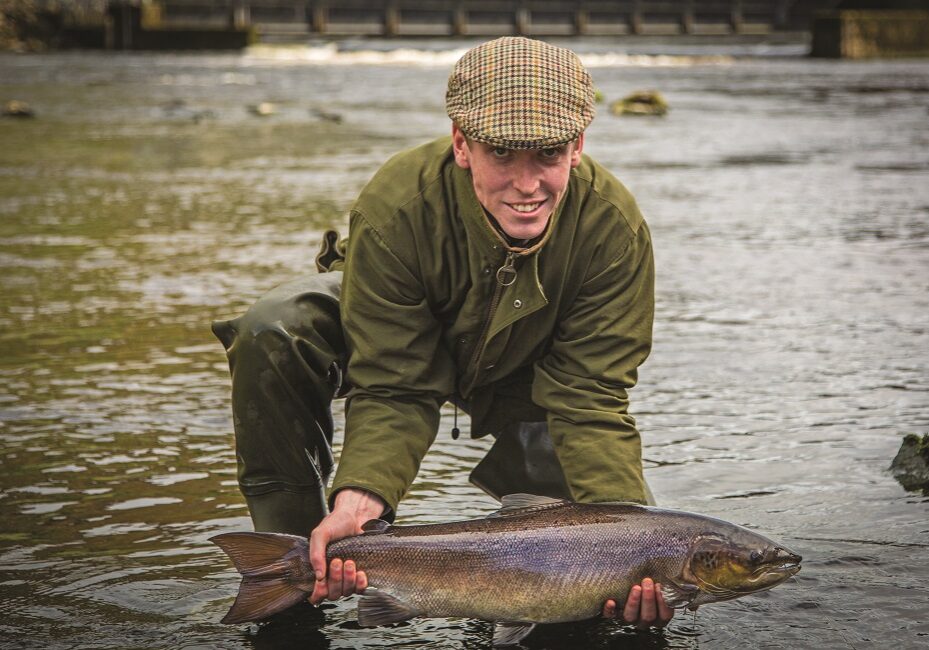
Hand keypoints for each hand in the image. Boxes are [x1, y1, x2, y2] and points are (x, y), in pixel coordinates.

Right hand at [308, 488, 385, 603]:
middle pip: (332, 594)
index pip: (315, 594)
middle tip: (337, 561)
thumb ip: (315, 553)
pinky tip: (361, 572)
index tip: (322, 582)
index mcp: (319, 570)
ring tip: (349, 562)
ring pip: (346, 592)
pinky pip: (361, 589)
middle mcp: (332, 576)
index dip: (318, 594)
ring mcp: (347, 577)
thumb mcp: (320, 534)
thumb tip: (318, 576)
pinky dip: (360, 583)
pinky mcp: (361, 575)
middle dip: (335, 580)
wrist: (356, 516)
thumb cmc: (336, 524)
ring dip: (348, 580)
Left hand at [602, 577, 673, 628]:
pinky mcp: (614, 614)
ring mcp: (630, 618)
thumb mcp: (665, 582)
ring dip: (634, 603)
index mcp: (659, 616)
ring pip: (631, 618)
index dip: (663, 602)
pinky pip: (611, 616)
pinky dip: (610, 610)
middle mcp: (645, 620)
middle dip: (648, 599)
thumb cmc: (652, 580)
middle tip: (647, 581)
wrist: (632, 579)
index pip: (665, 615)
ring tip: (635, 588)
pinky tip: (611, 601)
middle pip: (648, 616)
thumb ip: (674, 583)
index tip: (661, 585)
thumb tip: (684, 579)